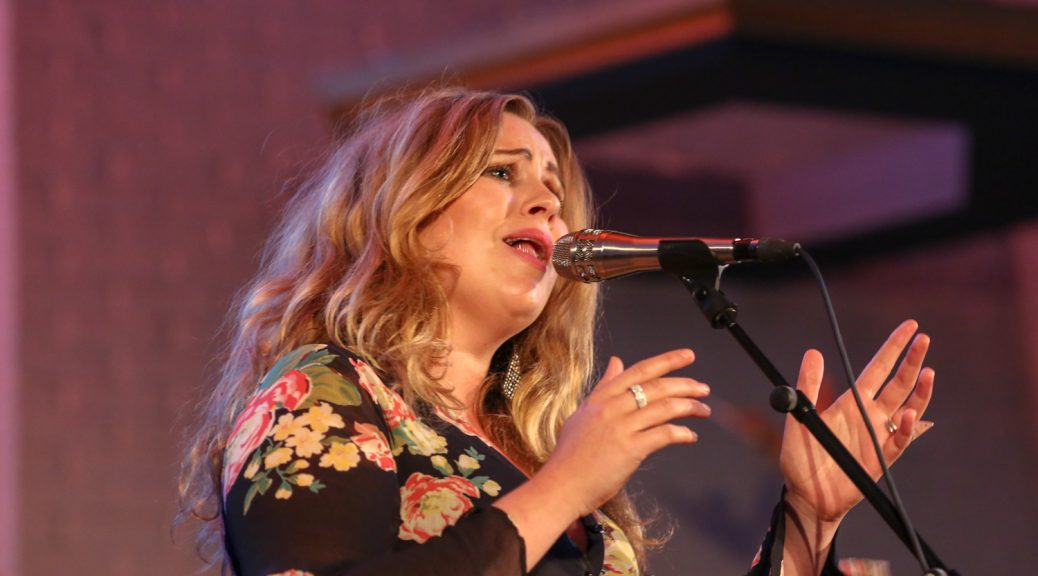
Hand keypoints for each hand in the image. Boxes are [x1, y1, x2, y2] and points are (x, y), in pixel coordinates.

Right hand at [541, 348, 711, 516]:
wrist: (560, 485)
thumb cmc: (570, 454)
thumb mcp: (583, 412)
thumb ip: (603, 387)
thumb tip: (616, 361)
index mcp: (601, 397)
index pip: (639, 370)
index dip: (667, 361)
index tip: (687, 355)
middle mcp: (611, 407)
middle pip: (657, 387)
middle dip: (685, 384)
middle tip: (703, 388)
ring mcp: (621, 427)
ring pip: (664, 407)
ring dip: (689, 407)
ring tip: (703, 410)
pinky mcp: (630, 449)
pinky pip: (664, 434)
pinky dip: (682, 433)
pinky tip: (690, 436)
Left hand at [780, 319, 934, 526]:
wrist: (806, 494)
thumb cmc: (801, 457)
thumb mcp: (800, 417)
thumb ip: (808, 386)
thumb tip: (813, 353)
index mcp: (852, 402)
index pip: (878, 368)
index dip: (894, 348)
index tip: (910, 327)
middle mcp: (870, 415)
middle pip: (898, 383)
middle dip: (912, 361)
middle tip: (924, 338)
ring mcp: (879, 436)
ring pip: (907, 408)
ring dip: (919, 391)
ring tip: (927, 372)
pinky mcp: (881, 458)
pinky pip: (898, 440)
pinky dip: (905, 427)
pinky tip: (906, 413)